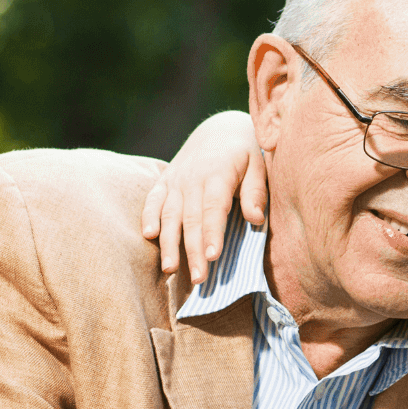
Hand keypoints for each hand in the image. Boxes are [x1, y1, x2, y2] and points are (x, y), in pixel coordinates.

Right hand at [140, 110, 266, 284]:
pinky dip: (148, 216)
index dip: (212, 233)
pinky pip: (153, 200)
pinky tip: (149, 236)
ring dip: (168, 242)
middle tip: (198, 279)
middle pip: (191, 218)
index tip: (213, 256)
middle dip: (192, 250)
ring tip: (170, 269)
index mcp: (218, 173)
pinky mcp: (164, 181)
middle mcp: (192, 177)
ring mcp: (176, 179)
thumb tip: (255, 219)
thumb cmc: (246, 153)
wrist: (220, 129)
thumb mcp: (259, 165)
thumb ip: (256, 192)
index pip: (214, 208)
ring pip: (169, 214)